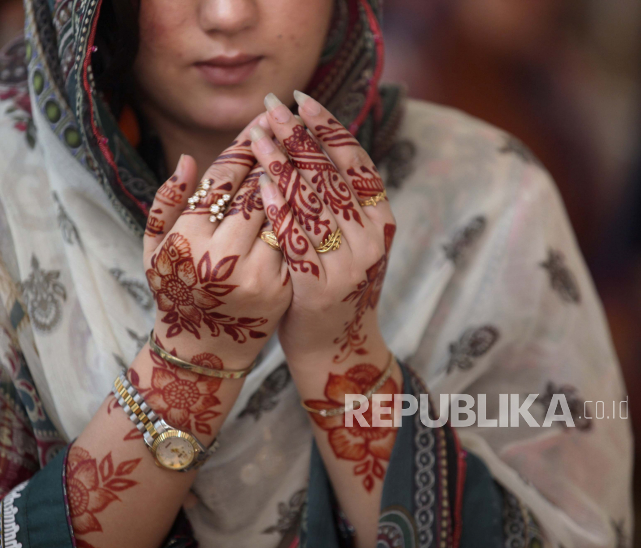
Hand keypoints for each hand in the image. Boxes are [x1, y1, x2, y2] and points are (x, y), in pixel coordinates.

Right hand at [143, 116, 290, 370]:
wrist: (206, 348)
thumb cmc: (174, 291)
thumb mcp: (154, 249)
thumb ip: (166, 203)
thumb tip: (188, 160)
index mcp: (189, 242)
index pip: (222, 181)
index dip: (243, 146)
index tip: (259, 122)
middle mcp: (223, 259)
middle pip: (258, 191)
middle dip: (274, 154)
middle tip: (287, 125)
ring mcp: (258, 276)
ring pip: (284, 212)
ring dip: (295, 176)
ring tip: (303, 147)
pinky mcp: (283, 289)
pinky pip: (297, 238)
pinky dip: (304, 209)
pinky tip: (311, 186)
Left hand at [250, 92, 395, 371]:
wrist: (338, 353)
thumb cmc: (336, 292)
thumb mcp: (353, 245)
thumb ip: (346, 205)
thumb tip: (323, 149)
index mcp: (381, 222)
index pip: (356, 163)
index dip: (329, 128)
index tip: (303, 100)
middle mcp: (371, 239)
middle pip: (332, 175)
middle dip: (300, 136)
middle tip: (272, 106)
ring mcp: (348, 264)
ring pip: (314, 201)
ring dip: (283, 162)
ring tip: (258, 133)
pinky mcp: (321, 287)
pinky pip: (296, 238)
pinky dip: (279, 206)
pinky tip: (261, 181)